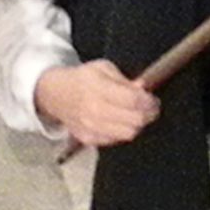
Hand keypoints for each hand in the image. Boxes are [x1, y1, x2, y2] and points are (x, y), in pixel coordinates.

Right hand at [33, 60, 158, 146]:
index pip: (133, 101)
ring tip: (137, 115)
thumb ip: (124, 80)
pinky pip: (116, 140)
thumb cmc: (82, 79)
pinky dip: (123, 132)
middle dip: (148, 115)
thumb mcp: (103, 68)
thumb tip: (143, 89)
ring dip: (137, 125)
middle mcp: (93, 110)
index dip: (149, 102)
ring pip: (128, 134)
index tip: (153, 100)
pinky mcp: (89, 139)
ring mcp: (90, 127)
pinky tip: (121, 121)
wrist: (56, 95)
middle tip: (150, 108)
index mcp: (98, 88)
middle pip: (134, 121)